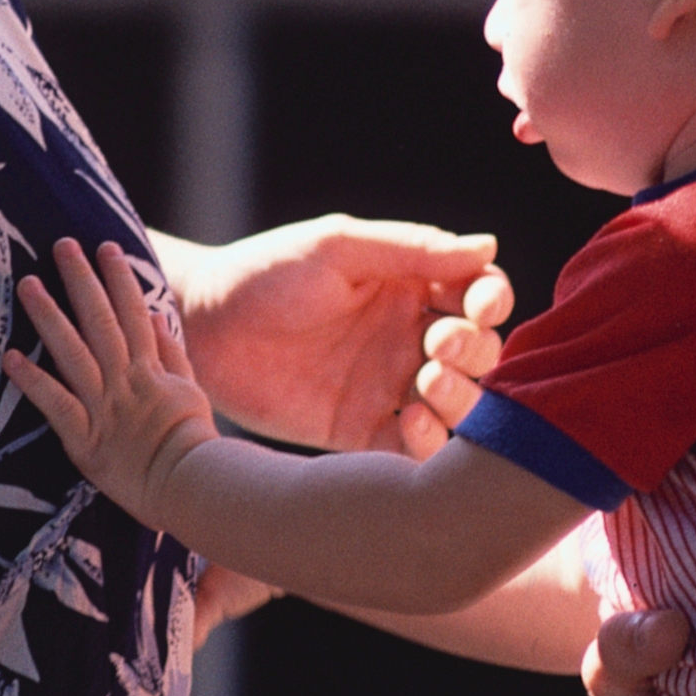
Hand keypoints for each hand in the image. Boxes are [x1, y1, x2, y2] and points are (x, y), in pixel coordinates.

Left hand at [3, 239, 222, 527]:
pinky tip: (10, 357)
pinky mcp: (85, 438)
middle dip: (81, 280)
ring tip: (28, 284)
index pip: (135, 314)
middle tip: (62, 245)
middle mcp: (125, 381)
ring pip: (73, 352)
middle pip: (100, 322)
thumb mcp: (189, 392)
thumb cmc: (192, 444)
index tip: (106, 247)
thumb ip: (172, 355)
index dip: (119, 279)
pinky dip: (33, 380)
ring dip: (49, 316)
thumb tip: (160, 318)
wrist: (191, 485)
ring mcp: (104, 406)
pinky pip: (55, 404)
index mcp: (151, 370)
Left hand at [162, 215, 512, 455]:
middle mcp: (410, 338)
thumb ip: (410, 248)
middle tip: (435, 344)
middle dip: (474, 349)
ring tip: (426, 382)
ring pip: (458, 403)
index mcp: (411, 285)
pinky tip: (409, 421)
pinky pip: (416, 448)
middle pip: (480, 351)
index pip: (480, 294)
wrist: (202, 331)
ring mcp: (390, 388)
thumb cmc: (264, 274)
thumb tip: (489, 246)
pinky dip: (429, 441)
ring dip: (461, 396)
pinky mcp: (363, 433)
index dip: (492, 301)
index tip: (477, 306)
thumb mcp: (336, 248)